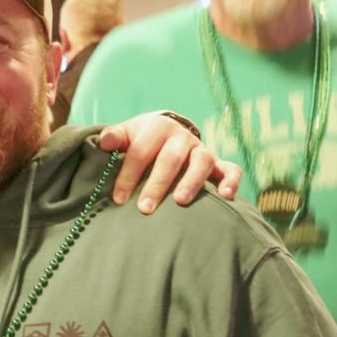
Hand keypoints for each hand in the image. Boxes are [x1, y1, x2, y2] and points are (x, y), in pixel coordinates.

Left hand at [98, 111, 240, 212]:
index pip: (140, 151)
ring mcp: (202, 150)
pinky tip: (227, 196)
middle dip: (157, 184)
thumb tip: (104, 142)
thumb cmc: (141, 139)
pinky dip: (231, 180)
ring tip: (181, 201)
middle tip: (145, 208)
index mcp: (157, 128)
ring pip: (201, 162)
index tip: (119, 199)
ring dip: (192, 181)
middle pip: (170, 158)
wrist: (167, 132)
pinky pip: (231, 169)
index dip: (128, 175)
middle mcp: (182, 137)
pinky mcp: (218, 163)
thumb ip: (114, 137)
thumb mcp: (127, 134)